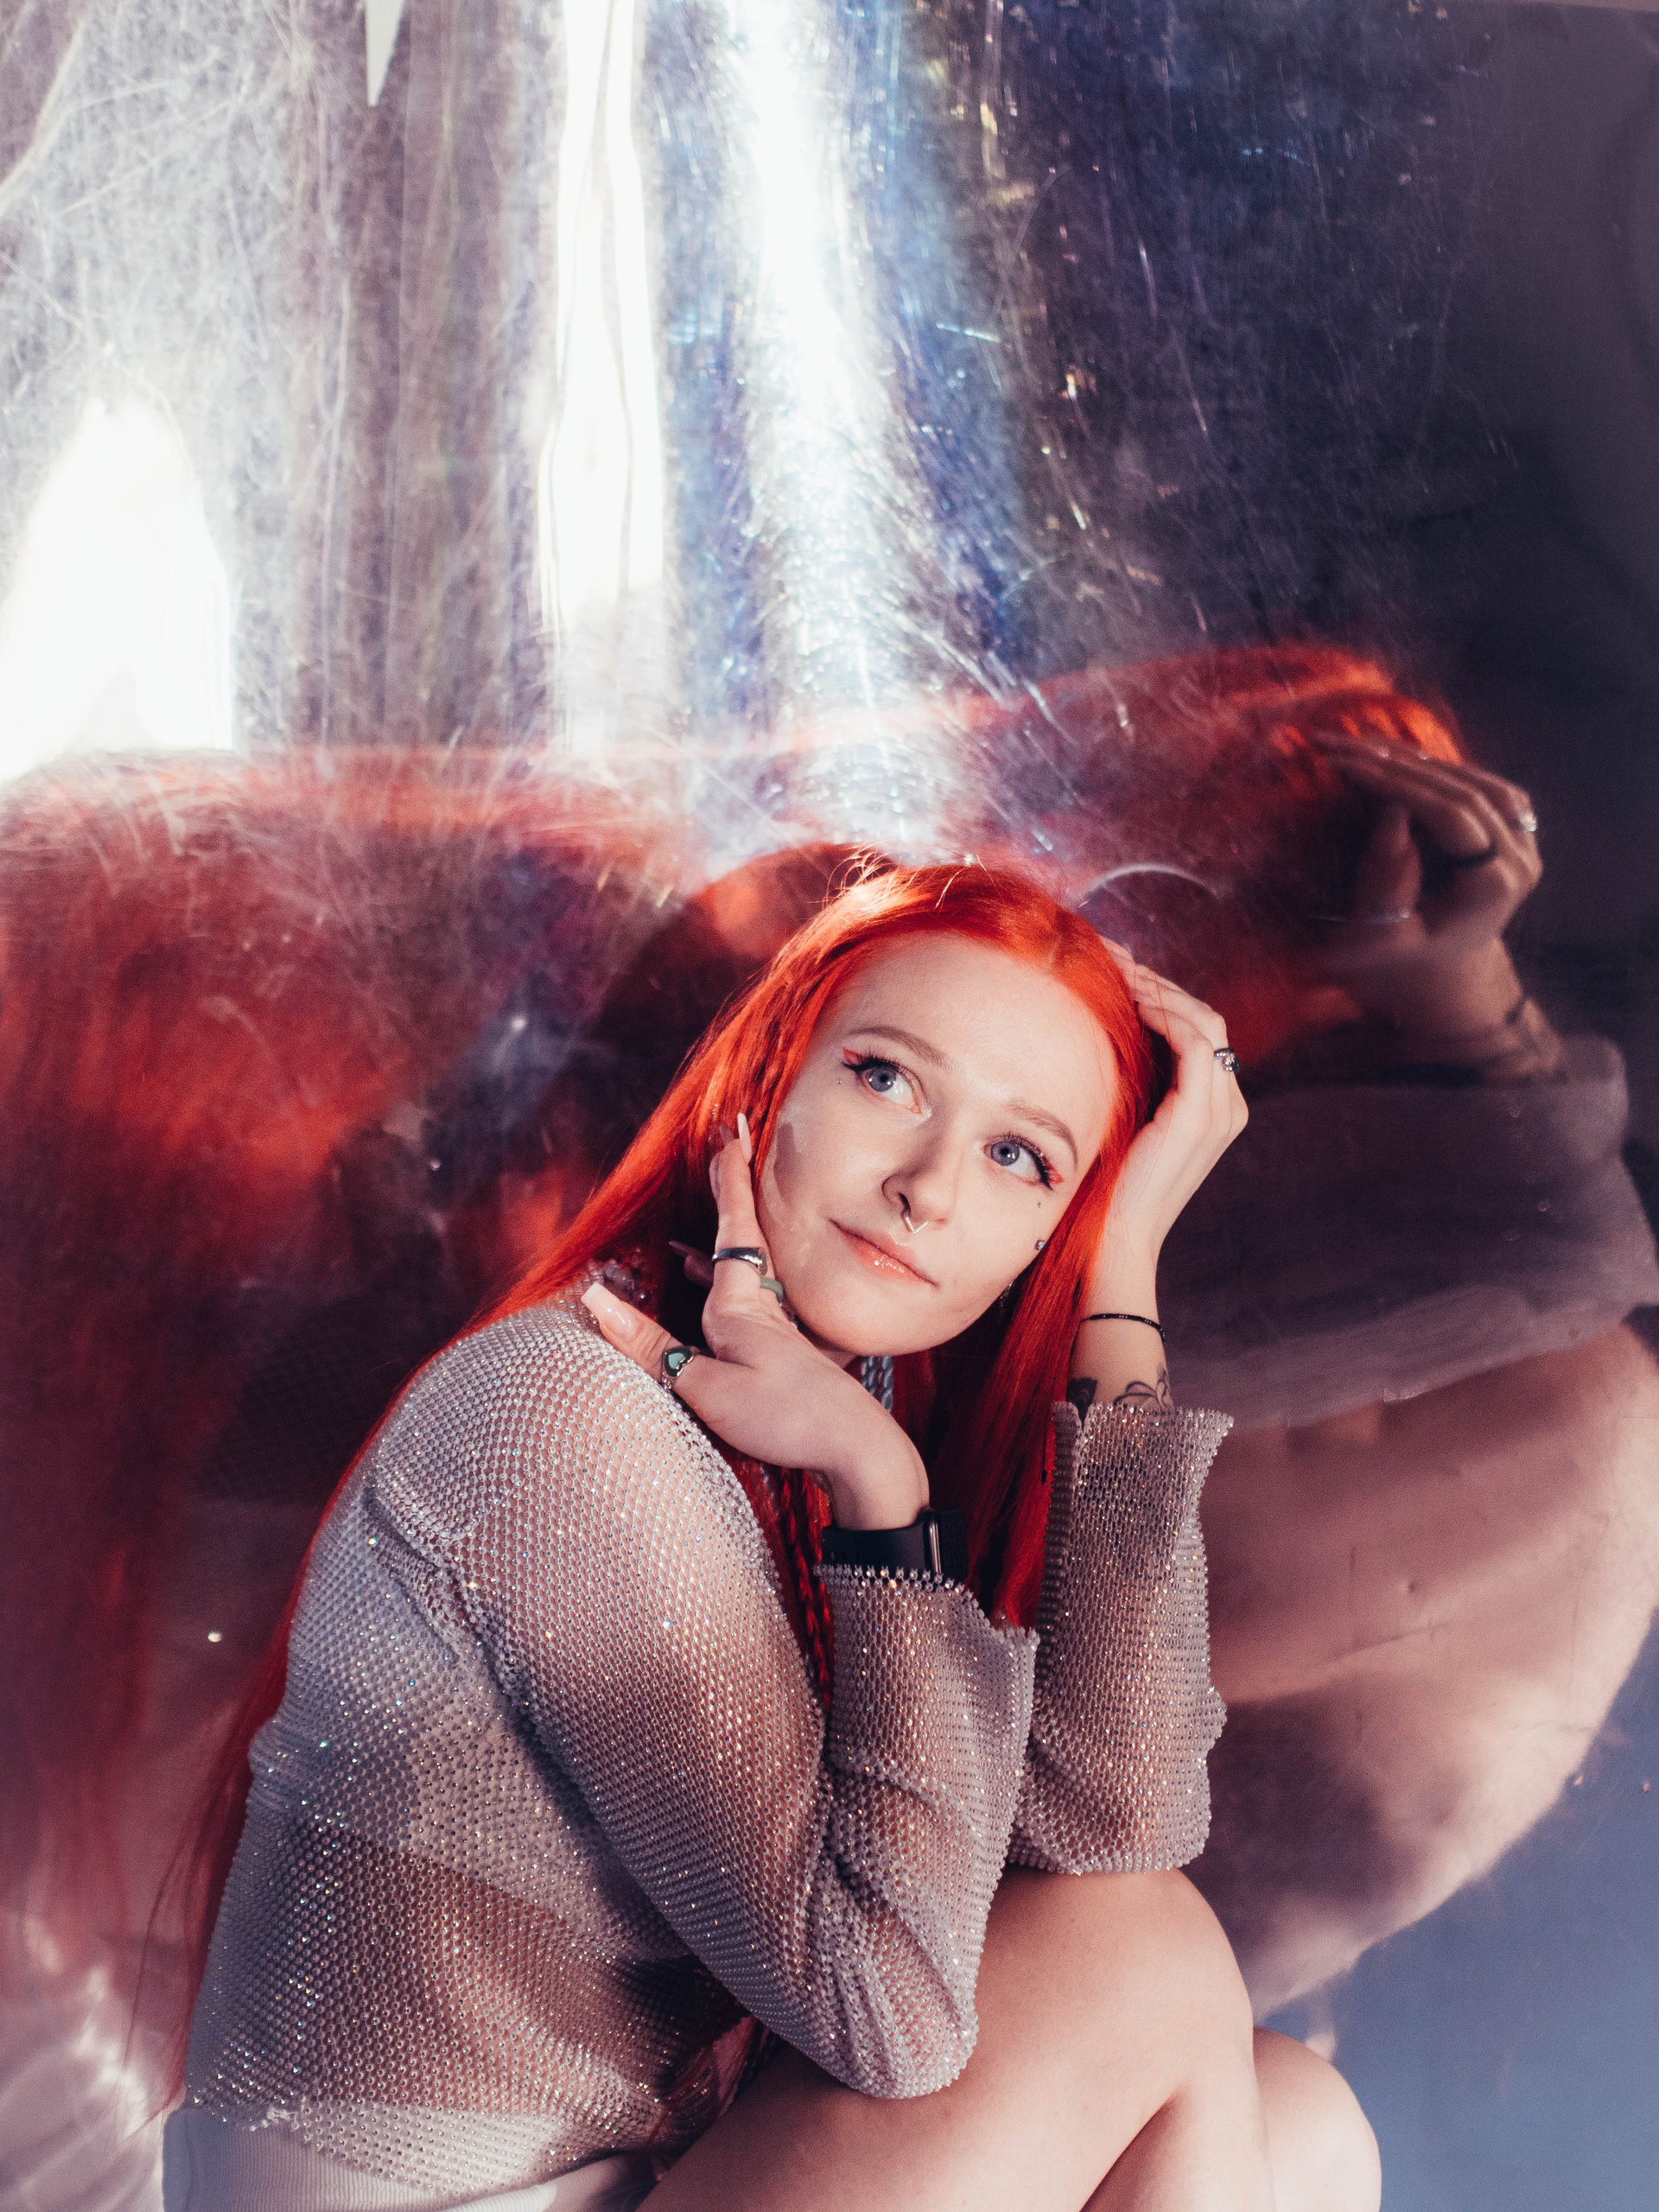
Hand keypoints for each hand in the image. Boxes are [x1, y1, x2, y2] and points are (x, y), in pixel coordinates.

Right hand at [581, 1120, 926, 1530]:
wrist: (856, 1450)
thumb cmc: (783, 1418)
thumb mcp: (704, 1388)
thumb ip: (650, 1346)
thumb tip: (595, 1299)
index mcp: (742, 1306)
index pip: (733, 1229)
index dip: (729, 1183)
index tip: (729, 1137)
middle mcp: (763, 1309)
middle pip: (744, 1239)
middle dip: (732, 1196)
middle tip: (728, 1151)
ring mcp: (778, 1332)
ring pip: (746, 1274)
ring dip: (722, 1247)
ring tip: (689, 1240)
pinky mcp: (784, 1358)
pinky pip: (748, 1305)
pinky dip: (724, 1289)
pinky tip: (708, 1299)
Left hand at [1092, 949, 1248, 1283]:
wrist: (1113, 1240)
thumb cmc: (1106, 1185)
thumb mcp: (1119, 1118)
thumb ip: (1126, 1079)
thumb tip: (1097, 1027)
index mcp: (1212, 1107)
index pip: (1197, 1028)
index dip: (1159, 993)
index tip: (1114, 969)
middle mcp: (1228, 1105)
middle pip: (1204, 1017)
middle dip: (1157, 983)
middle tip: (1111, 957)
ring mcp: (1220, 1110)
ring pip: (1202, 1020)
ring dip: (1157, 990)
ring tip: (1114, 972)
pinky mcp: (1200, 1115)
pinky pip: (1194, 1043)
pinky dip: (1164, 1014)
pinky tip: (1128, 1003)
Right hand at [1308, 733, 1541, 1039]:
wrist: (1438, 985)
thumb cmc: (1396, 971)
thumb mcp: (1375, 939)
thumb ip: (1384, 880)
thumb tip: (1391, 812)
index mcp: (1493, 888)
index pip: (1452, 814)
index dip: (1398, 783)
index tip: (1345, 765)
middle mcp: (1520, 861)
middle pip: (1465, 790)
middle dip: (1398, 764)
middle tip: (1340, 746)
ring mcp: (1524, 845)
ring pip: (1476, 780)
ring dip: (1416, 761)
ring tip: (1361, 747)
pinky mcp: (1513, 834)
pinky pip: (1481, 786)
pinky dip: (1437, 770)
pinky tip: (1398, 761)